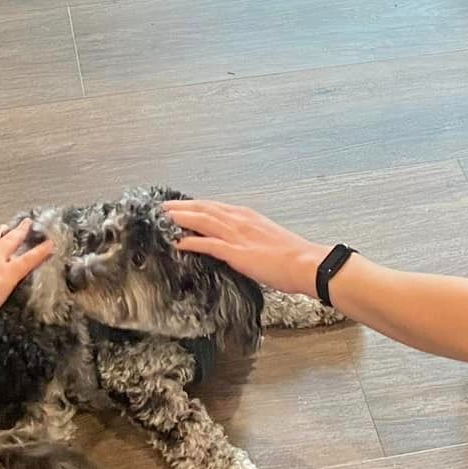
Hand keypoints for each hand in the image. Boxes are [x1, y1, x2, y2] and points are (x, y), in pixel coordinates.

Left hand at [164, 200, 325, 298]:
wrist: (305, 263)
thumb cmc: (291, 255)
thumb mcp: (265, 238)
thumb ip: (248, 237)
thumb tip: (236, 243)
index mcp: (246, 216)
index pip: (213, 206)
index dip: (194, 205)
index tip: (179, 205)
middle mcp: (239, 220)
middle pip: (203, 208)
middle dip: (180, 207)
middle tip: (162, 207)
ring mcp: (237, 235)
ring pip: (202, 220)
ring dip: (180, 218)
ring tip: (163, 218)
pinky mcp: (237, 252)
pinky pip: (208, 244)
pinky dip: (191, 241)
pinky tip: (178, 242)